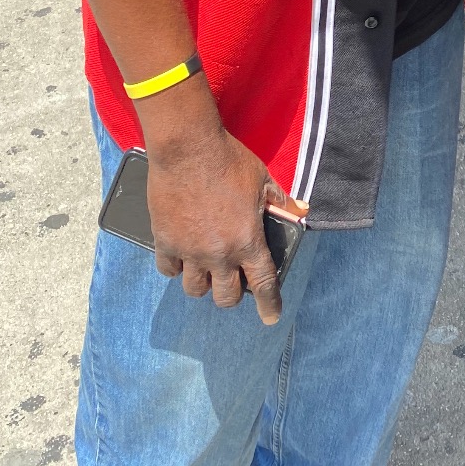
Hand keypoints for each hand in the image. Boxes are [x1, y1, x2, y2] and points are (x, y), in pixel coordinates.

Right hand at [147, 125, 306, 323]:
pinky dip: (176, 267)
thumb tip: (299, 210)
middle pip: (226, 297)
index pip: (263, 284)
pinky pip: (169, 270)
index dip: (268, 304)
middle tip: (233, 281)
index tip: (271, 317)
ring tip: (206, 270)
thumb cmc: (229, 161)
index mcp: (247, 241)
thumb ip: (279, 201)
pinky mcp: (165, 241)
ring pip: (195, 290)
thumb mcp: (262, 179)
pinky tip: (181, 257)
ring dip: (204, 284)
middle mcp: (219, 254)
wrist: (188, 148)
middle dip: (232, 294)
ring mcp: (190, 251)